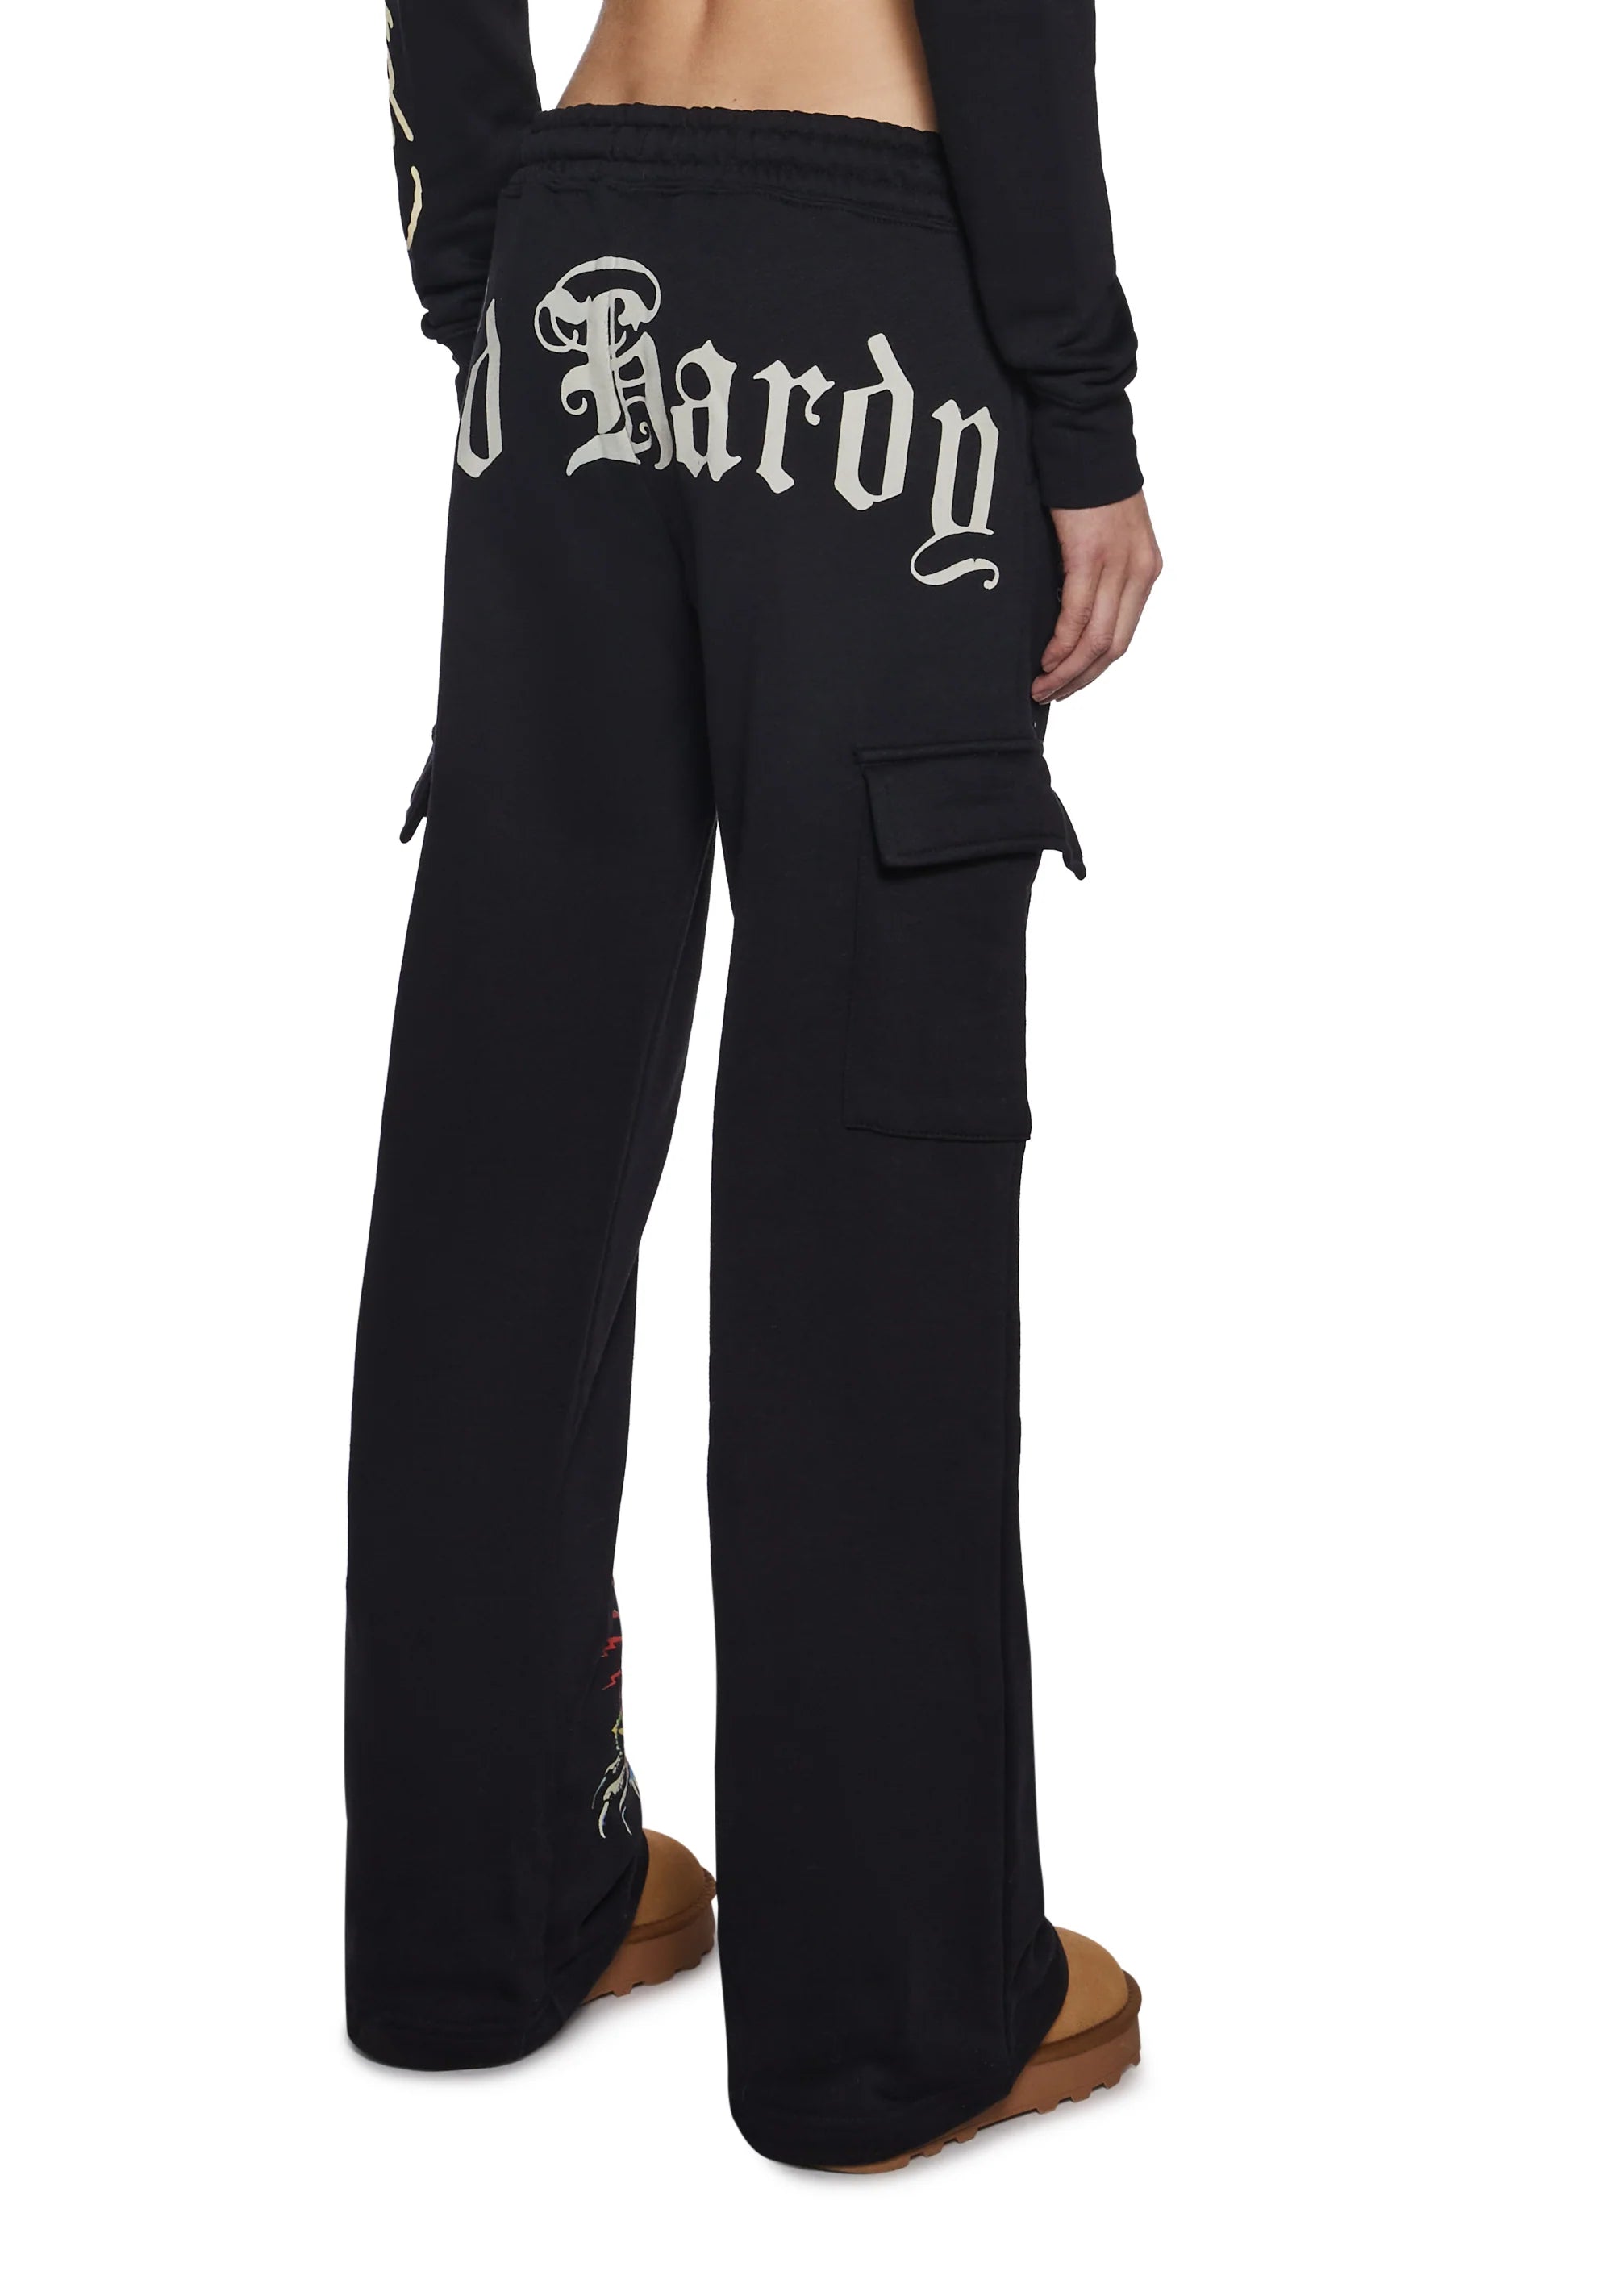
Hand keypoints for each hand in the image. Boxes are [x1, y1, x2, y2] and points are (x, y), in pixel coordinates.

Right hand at [1033, 493, 1162, 701]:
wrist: (1085, 432)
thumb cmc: (1084, 481)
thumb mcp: (1101, 534)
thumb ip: (1094, 573)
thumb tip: (1066, 612)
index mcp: (1145, 568)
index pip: (1124, 635)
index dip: (1094, 669)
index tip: (1068, 685)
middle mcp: (1139, 571)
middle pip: (1114, 646)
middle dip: (1080, 679)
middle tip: (1050, 696)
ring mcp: (1118, 563)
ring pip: (1097, 639)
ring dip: (1068, 671)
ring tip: (1042, 688)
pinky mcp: (1090, 554)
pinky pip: (1078, 614)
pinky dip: (1062, 644)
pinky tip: (1046, 661)